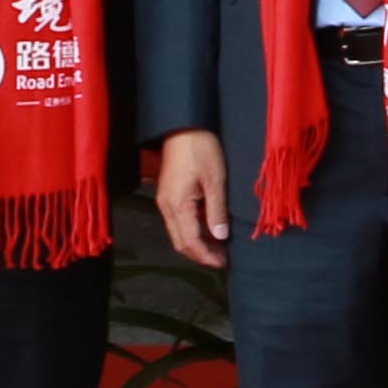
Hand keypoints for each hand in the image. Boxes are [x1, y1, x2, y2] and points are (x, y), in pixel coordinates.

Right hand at [154, 129, 228, 265]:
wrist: (183, 126)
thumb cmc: (201, 148)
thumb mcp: (215, 179)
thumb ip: (217, 210)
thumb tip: (221, 236)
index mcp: (177, 206)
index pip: (190, 242)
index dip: (206, 256)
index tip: (224, 262)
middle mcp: (166, 207)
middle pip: (180, 243)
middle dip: (200, 254)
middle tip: (222, 258)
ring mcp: (164, 201)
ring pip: (177, 233)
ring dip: (196, 244)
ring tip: (218, 246)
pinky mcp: (167, 194)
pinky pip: (177, 222)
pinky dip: (192, 231)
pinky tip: (207, 228)